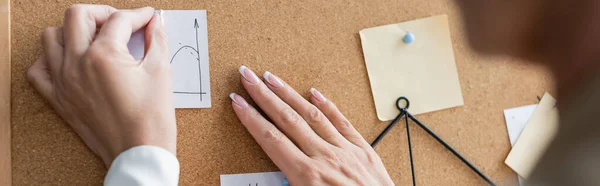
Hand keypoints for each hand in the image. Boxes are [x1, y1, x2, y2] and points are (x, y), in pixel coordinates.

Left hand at [27, 5, 174, 166]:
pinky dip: (50, 59)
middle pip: (78, 15)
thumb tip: (155, 24)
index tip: (148, 19)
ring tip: (95, 39)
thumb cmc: (151, 119)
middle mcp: (77, 64)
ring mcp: (64, 81)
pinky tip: (71, 61)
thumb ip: (156, 41)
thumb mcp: (161, 72)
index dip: (139, 15)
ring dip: (73, 31)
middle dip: (103, 13)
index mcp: (104, 55)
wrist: (139, 152)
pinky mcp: (59, 99)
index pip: (119, 20)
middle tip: (121, 23)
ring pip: (51, 37)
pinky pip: (39, 71)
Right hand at [230, 66, 393, 184]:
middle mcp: (324, 157)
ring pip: (311, 114)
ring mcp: (345, 151)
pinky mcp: (363, 150)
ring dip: (289, 94)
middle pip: (287, 119)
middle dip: (264, 95)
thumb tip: (267, 181)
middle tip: (248, 76)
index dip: (251, 118)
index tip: (238, 102)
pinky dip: (327, 105)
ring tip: (273, 78)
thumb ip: (286, 185)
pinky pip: (342, 122)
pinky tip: (314, 93)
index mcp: (307, 175)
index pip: (271, 139)